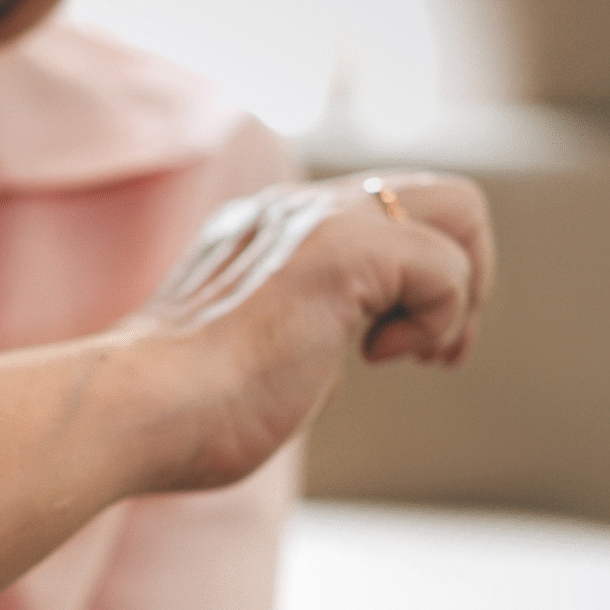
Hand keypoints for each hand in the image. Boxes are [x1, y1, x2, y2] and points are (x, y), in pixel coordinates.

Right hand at [128, 170, 493, 488]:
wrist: (140, 409)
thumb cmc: (181, 412)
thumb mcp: (251, 359)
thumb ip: (298, 335)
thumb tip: (337, 360)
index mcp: (272, 228)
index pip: (388, 213)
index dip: (423, 281)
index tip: (405, 351)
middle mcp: (299, 207)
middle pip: (442, 196)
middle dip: (468, 276)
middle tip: (441, 353)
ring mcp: (322, 219)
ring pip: (459, 213)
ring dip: (462, 298)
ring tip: (416, 357)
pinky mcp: (344, 251)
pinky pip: (447, 268)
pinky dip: (437, 322)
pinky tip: (376, 358)